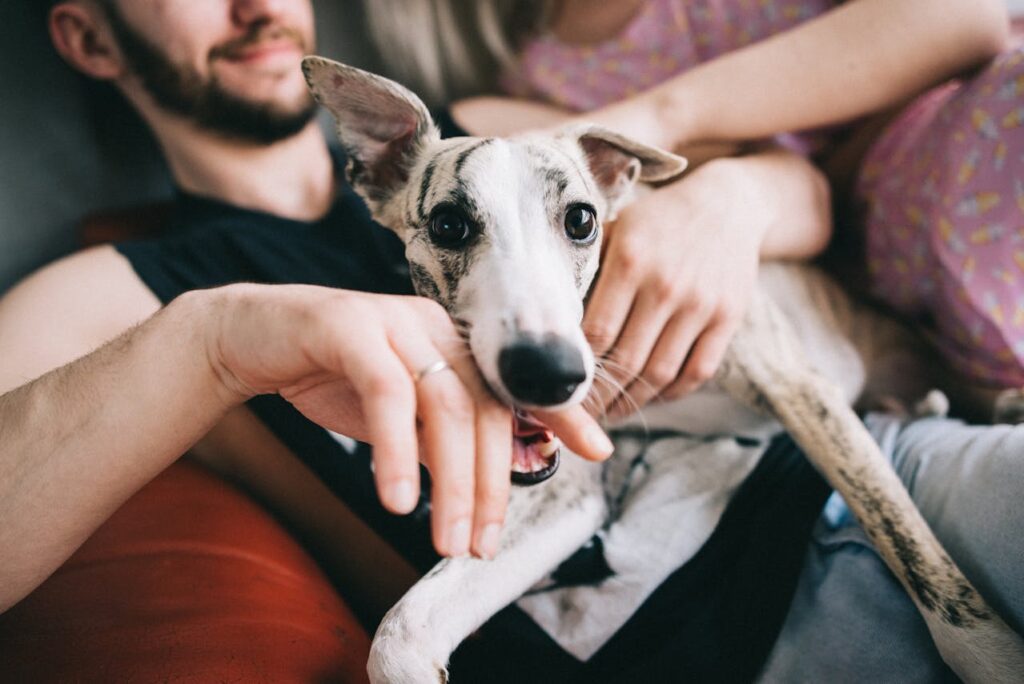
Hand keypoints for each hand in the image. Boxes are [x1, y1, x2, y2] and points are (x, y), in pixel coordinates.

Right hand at [204, 284, 611, 558]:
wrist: (251, 337)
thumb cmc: (332, 376)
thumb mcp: (400, 414)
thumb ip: (445, 438)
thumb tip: (498, 477)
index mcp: (454, 344)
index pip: (514, 387)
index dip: (561, 414)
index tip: (597, 450)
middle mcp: (434, 328)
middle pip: (483, 409)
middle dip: (491, 484)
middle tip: (481, 544)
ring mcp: (395, 322)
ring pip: (444, 405)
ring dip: (449, 481)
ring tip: (445, 539)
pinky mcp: (349, 327)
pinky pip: (386, 394)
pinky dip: (396, 451)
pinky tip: (395, 498)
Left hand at [584, 159, 765, 416]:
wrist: (725, 204)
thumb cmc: (655, 222)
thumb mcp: (614, 229)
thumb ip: (585, 269)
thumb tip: (547, 319)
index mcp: (630, 260)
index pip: (596, 332)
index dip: (576, 368)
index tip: (559, 386)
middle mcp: (666, 285)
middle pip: (626, 361)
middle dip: (599, 395)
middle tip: (580, 412)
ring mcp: (701, 304)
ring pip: (661, 375)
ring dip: (632, 402)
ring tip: (611, 411)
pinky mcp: (729, 318)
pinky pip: (697, 372)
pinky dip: (671, 394)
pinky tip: (649, 397)